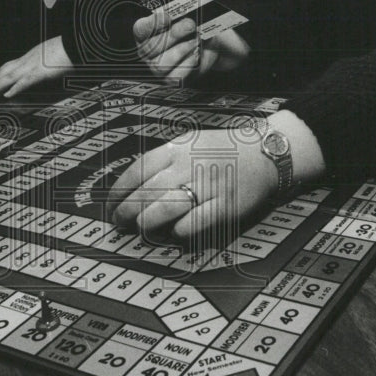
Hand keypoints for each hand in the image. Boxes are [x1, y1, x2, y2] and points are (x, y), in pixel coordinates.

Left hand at [0, 36, 72, 100]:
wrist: (77, 40)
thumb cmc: (66, 49)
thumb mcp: (50, 58)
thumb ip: (40, 66)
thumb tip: (35, 73)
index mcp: (27, 59)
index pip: (3, 70)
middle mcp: (25, 61)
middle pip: (0, 73)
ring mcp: (33, 66)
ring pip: (8, 78)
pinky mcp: (43, 71)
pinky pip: (27, 80)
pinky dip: (16, 88)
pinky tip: (7, 95)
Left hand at [106, 128, 277, 241]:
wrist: (264, 153)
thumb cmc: (224, 150)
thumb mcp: (190, 142)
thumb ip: (164, 160)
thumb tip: (133, 183)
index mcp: (177, 148)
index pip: (138, 170)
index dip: (119, 191)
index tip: (111, 204)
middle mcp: (189, 165)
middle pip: (146, 192)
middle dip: (127, 211)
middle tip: (120, 222)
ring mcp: (207, 186)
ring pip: (165, 208)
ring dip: (147, 222)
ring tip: (141, 228)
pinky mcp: (224, 206)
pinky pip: (193, 222)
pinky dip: (178, 230)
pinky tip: (173, 232)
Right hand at [133, 9, 249, 79]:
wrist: (208, 45)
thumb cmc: (191, 29)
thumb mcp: (185, 17)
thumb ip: (179, 15)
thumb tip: (182, 15)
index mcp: (145, 33)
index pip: (141, 29)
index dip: (153, 23)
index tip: (168, 17)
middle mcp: (147, 52)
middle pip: (152, 47)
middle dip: (173, 35)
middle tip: (190, 25)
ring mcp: (157, 67)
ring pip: (162, 64)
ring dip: (182, 50)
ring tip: (196, 40)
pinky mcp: (170, 79)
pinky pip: (175, 75)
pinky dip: (188, 63)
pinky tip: (196, 54)